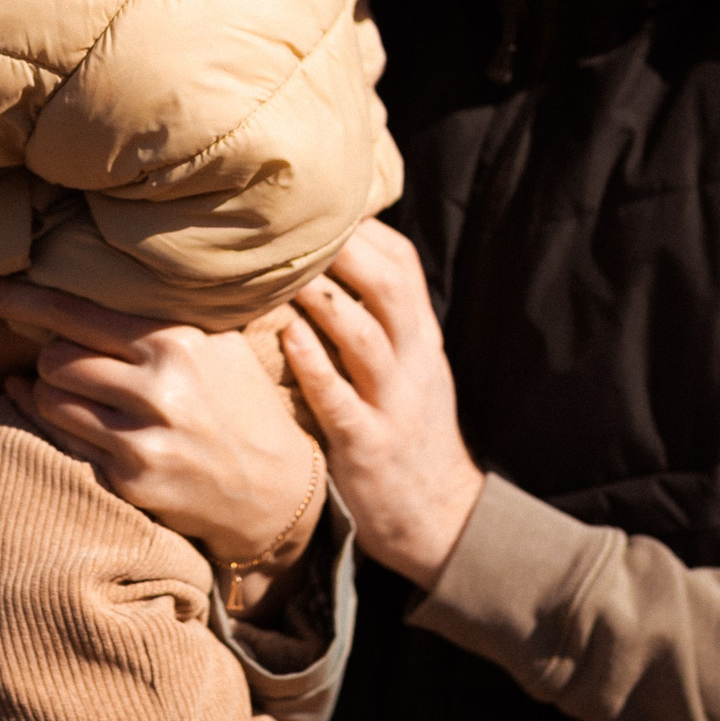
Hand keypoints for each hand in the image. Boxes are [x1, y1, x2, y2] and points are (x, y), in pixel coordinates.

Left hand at [0, 280, 323, 580]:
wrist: (280, 492)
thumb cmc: (239, 406)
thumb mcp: (214, 345)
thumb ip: (155, 316)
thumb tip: (79, 282)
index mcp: (175, 339)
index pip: (73, 309)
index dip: (12, 298)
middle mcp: (159, 385)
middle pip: (53, 357)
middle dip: (50, 358)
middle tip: (72, 362)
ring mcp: (144, 437)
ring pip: (51, 399)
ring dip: (52, 394)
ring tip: (86, 395)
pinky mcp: (132, 480)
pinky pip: (62, 441)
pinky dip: (52, 425)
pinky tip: (64, 417)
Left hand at [283, 220, 484, 589]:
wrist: (439, 518)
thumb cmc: (407, 431)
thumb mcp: (409, 368)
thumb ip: (378, 318)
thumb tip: (324, 261)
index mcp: (419, 336)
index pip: (401, 262)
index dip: (361, 228)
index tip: (314, 203)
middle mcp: (413, 360)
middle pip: (387, 285)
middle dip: (341, 248)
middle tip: (288, 223)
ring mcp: (393, 403)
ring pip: (365, 334)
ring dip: (323, 298)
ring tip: (280, 271)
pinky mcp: (368, 445)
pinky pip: (341, 398)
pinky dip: (314, 364)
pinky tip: (285, 338)